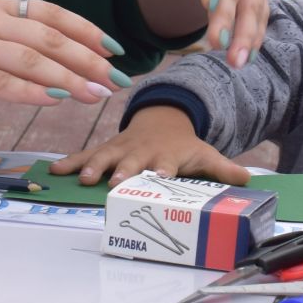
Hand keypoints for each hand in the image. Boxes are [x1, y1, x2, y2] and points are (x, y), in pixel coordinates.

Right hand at [0, 0, 129, 108]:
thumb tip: (22, 52)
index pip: (49, 13)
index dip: (85, 29)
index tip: (113, 47)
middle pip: (50, 38)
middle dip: (90, 59)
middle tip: (118, 78)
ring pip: (32, 61)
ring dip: (70, 78)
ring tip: (98, 93)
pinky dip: (30, 91)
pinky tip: (54, 100)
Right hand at [50, 106, 251, 186]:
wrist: (162, 119)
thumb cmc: (183, 145)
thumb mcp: (205, 154)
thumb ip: (224, 169)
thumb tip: (249, 180)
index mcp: (167, 156)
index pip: (165, 166)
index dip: (161, 172)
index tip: (157, 179)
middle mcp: (143, 153)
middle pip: (133, 163)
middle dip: (124, 172)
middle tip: (114, 183)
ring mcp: (122, 150)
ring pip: (106, 157)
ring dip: (95, 166)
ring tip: (84, 178)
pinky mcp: (106, 149)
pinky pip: (87, 154)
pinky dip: (70, 161)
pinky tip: (53, 170)